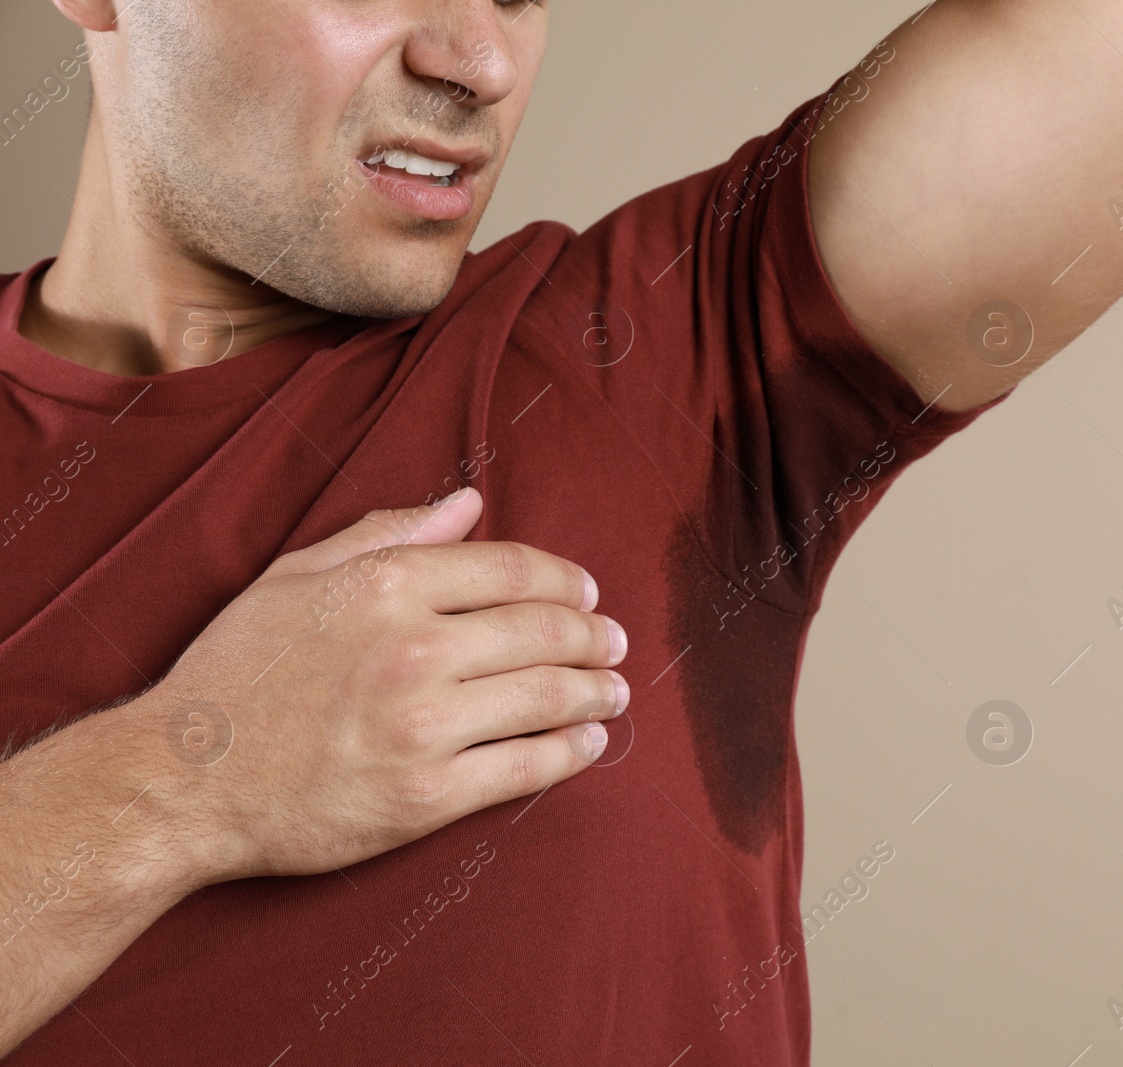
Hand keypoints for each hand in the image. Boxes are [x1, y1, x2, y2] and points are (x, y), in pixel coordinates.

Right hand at [130, 487, 626, 884]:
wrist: (182, 780)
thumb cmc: (237, 671)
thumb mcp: (298, 577)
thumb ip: (389, 534)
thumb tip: (469, 504)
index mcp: (386, 586)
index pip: (512, 569)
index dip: (566, 581)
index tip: (587, 594)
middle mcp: (414, 650)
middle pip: (544, 631)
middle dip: (595, 636)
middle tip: (615, 644)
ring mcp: (424, 726)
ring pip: (548, 697)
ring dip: (597, 692)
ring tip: (614, 691)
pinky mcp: (426, 796)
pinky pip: (525, 767)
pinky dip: (571, 752)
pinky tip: (589, 743)